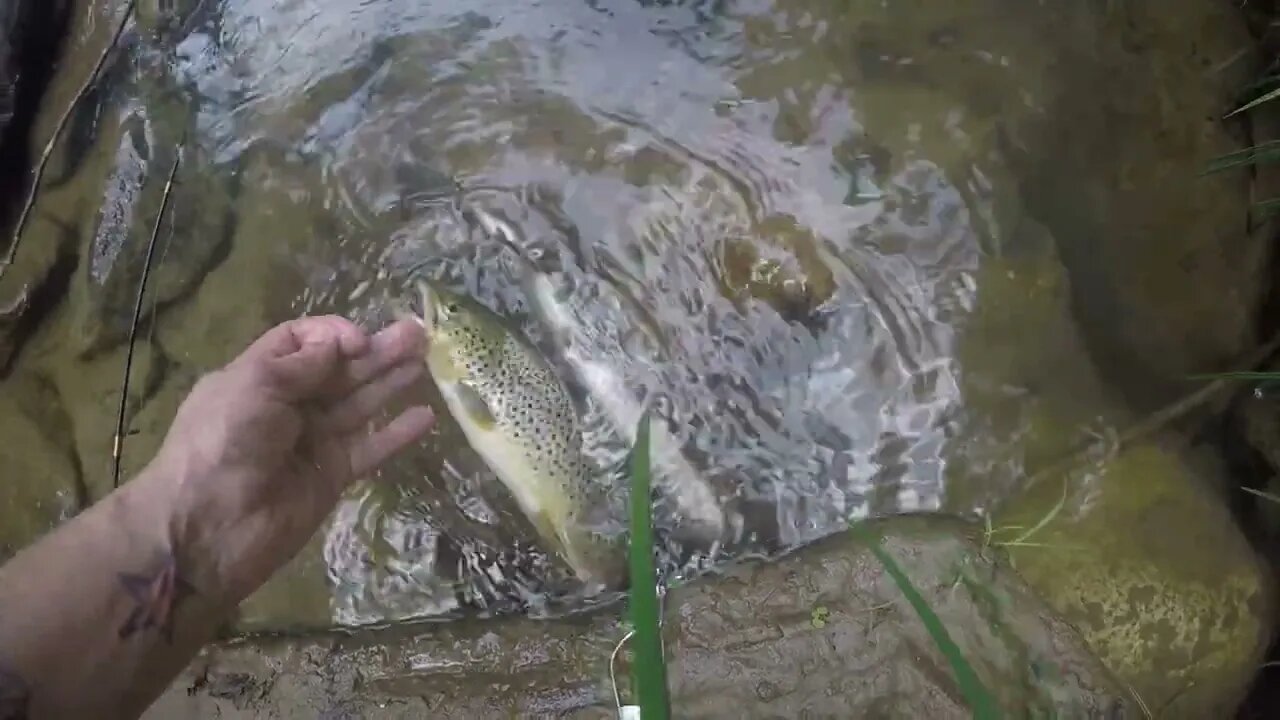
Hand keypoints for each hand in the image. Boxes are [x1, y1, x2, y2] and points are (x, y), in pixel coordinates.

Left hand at [145, 315, 434, 603]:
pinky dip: (396, 433)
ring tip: (427, 360)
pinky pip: (370, 448)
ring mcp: (311, 442)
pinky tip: (425, 416)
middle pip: (339, 370)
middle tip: (418, 335)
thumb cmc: (220, 445)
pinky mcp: (332, 476)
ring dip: (391, 381)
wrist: (206, 530)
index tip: (360, 341)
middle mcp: (286, 405)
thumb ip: (302, 364)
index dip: (333, 334)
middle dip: (376, 351)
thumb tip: (342, 342)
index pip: (301, 342)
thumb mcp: (253, 387)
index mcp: (257, 377)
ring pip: (359, 404)